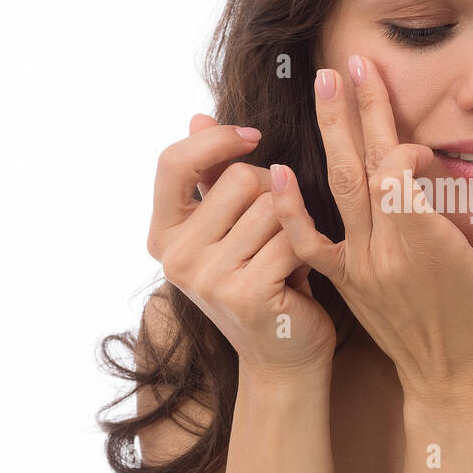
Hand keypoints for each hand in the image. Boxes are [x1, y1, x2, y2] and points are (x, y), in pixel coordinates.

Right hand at [146, 115, 335, 375]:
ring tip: (286, 258)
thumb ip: (212, 175)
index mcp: (163, 235)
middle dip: (274, 193)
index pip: (172, 162)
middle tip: (275, 234)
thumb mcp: (232, 227)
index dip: (215, 141)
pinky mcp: (245, 293)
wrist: (285, 356)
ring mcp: (206, 278)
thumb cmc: (264, 280)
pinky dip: (308, 250)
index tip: (253, 137)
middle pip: (240, 177)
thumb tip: (199, 117)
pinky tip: (301, 275)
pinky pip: (293, 237)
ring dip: (294, 226)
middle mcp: (175, 257)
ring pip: (273, 205)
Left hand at [269, 58, 472, 398]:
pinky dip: (290, 208)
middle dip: (358, 111)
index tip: (423, 151)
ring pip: (338, 189)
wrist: (452, 383)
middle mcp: (387, 251)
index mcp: (428, 247)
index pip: (398, 176)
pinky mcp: (346, 280)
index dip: (405, 149)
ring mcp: (362, 265)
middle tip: (349, 64)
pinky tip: (277, 172)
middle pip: (365, 167)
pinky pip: (310, 241)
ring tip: (323, 86)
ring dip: (330, 135)